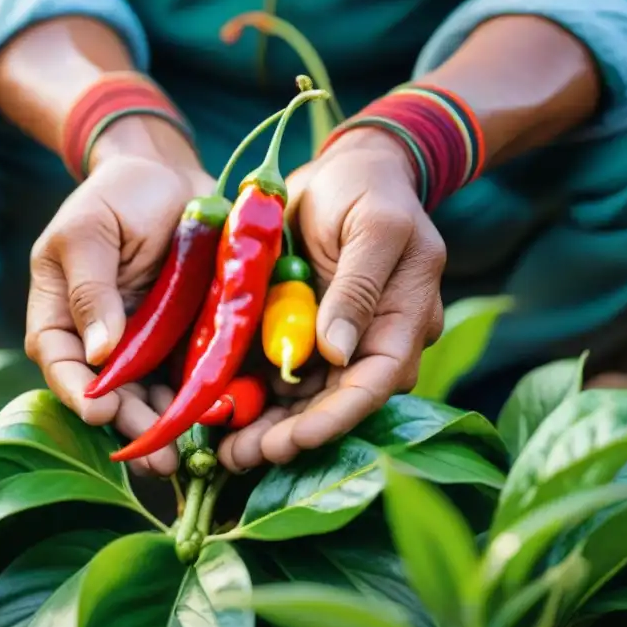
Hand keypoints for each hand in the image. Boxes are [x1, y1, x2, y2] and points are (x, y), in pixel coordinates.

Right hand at [25, 117, 213, 475]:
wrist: (173, 177)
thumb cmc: (121, 194)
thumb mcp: (92, 230)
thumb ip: (90, 287)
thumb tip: (99, 352)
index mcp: (60, 310)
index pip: (58, 360)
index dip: (76, 391)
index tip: (99, 411)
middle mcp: (99, 336)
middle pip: (106, 390)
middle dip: (128, 424)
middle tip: (153, 455)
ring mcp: (142, 341)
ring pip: (147, 393)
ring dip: (162, 426)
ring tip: (179, 455)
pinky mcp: (181, 339)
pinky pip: (186, 376)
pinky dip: (196, 399)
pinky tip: (212, 418)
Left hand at [219, 128, 445, 470]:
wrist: (350, 168)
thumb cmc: (368, 188)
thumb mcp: (373, 226)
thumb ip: (358, 286)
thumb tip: (339, 353)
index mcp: (405, 319)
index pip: (375, 383)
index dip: (336, 418)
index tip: (295, 440)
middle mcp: (375, 340)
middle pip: (337, 404)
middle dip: (292, 436)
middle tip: (242, 458)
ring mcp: (340, 341)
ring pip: (307, 400)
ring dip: (269, 428)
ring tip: (226, 453)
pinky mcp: (306, 332)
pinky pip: (282, 376)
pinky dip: (254, 398)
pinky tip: (222, 417)